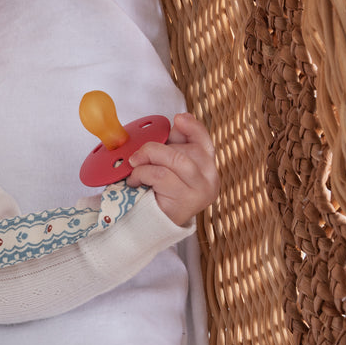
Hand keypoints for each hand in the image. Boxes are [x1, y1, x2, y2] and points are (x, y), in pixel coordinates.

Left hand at [126, 111, 218, 225]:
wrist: (152, 226)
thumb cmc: (159, 193)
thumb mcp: (168, 166)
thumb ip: (174, 146)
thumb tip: (176, 123)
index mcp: (208, 168)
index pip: (205, 142)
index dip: (193, 128)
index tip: (178, 119)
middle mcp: (210, 179)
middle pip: (188, 150)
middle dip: (158, 147)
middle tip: (138, 154)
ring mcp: (200, 191)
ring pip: (177, 160)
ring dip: (150, 157)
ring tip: (135, 165)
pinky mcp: (185, 201)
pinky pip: (162, 175)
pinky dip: (143, 173)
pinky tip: (135, 180)